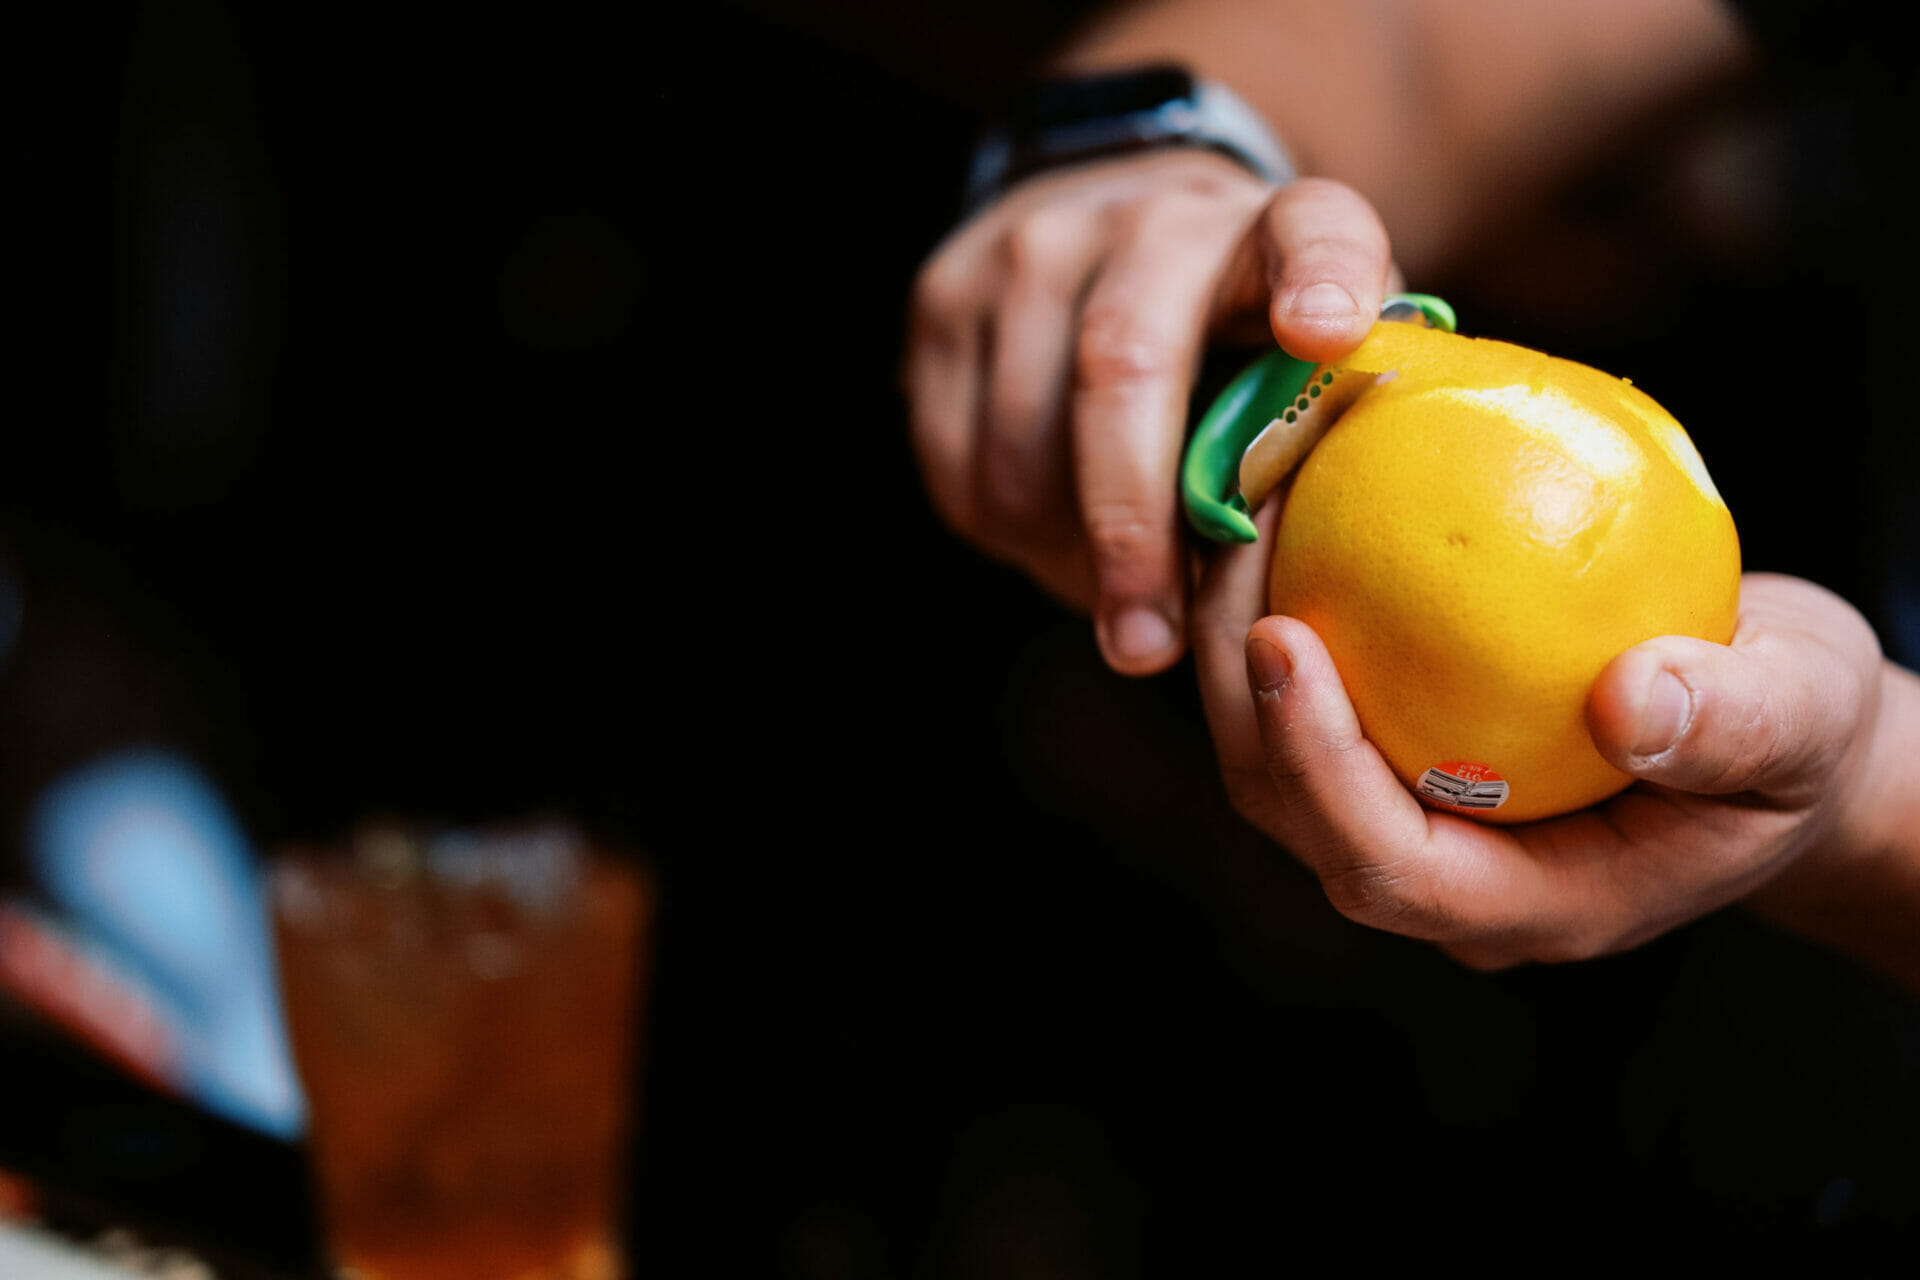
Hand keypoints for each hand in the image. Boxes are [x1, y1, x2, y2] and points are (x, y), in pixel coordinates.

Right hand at [905, 150, 1395, 674]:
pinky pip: (959, 460)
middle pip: (1123, 368)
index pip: (1314, 232)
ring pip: (1024, 441)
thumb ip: (1332, 439)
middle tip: (1147, 644)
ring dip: (1063, 550)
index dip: (1321, 276)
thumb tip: (1335, 564)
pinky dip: (1008, 531)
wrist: (1119, 228)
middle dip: (1130, 526)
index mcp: (1277, 227)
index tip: (1325, 330)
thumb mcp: (1315, 371)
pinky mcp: (945, 296)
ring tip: (1114, 595)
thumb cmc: (1245, 341)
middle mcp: (1152, 216)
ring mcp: (1031, 246)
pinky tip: (1057, 542)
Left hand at [1191, 522, 1916, 978]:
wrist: (1770, 724)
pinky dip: (1281, 601)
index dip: (1316, 765)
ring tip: (1235, 503)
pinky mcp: (1396, 752)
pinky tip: (1284, 500)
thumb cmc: (1798, 735)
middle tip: (1228, 538)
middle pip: (1291, 808)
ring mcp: (1415, 819)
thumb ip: (1739, 724)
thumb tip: (1629, 702)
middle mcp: (1449, 876)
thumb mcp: (1810, 717)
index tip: (1281, 636)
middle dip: (1234, 684)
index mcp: (1534, 903)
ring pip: (1272, 750)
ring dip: (1233, 633)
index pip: (1385, 866)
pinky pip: (1312, 688)